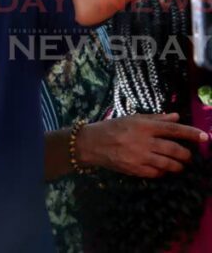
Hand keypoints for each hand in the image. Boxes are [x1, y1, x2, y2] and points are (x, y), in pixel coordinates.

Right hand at [76, 113, 208, 177]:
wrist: (91, 144)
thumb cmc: (112, 128)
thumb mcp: (132, 119)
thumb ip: (155, 118)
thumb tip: (177, 117)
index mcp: (143, 126)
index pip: (173, 130)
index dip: (191, 133)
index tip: (205, 137)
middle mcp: (143, 141)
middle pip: (175, 149)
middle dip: (187, 154)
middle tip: (189, 156)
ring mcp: (139, 157)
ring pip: (169, 164)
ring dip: (179, 165)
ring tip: (180, 165)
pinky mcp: (135, 169)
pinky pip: (157, 173)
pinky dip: (163, 171)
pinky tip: (163, 169)